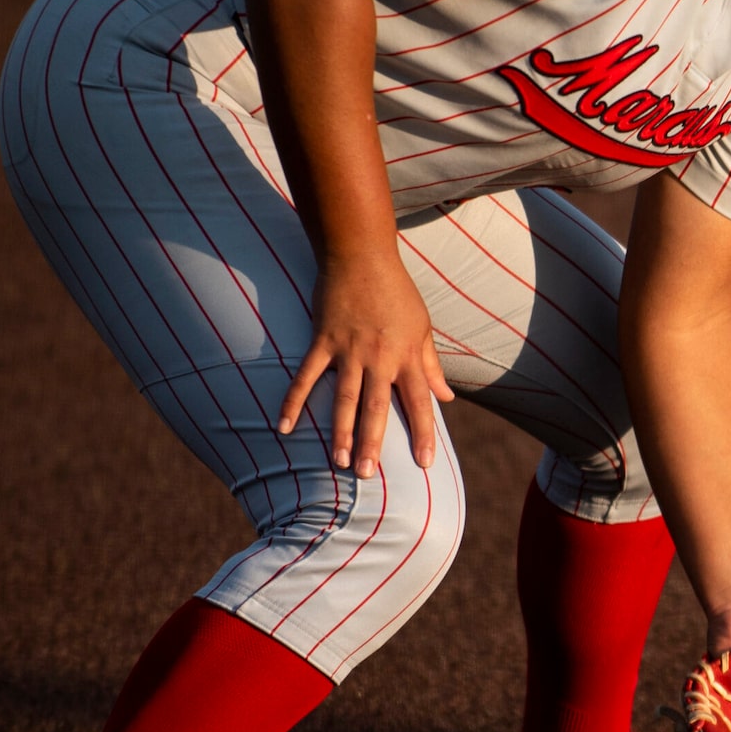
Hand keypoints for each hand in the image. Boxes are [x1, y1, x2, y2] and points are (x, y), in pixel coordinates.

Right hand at [276, 250, 454, 478]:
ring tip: (340, 462)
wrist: (362, 255)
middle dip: (374, 443)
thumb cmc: (397, 292)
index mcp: (407, 356)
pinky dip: (293, 401)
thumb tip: (446, 397)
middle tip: (369, 476)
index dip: (423, 433)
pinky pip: (305, 376)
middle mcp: (379, 357)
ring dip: (340, 431)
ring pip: (344, 398)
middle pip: (377, 407)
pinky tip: (284, 427)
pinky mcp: (322, 341)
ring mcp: (348, 350)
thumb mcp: (422, 328)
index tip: (426, 464)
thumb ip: (431, 365)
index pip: (420, 402)